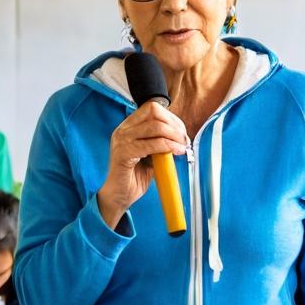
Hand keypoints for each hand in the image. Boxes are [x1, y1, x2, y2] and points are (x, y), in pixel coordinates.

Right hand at [96, 101, 187, 228]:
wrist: (119, 196)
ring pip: (155, 127)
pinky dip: (168, 146)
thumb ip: (159, 142)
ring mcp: (121, 140)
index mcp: (128, 127)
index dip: (170, 117)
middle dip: (174, 124)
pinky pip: (152, 144)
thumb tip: (180, 136)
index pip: (151, 108)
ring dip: (174, 135)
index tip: (181, 131)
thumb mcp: (150, 154)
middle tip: (184, 139)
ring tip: (182, 146)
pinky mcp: (123, 153)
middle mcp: (123, 130)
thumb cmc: (134, 177)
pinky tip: (176, 152)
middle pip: (154, 112)